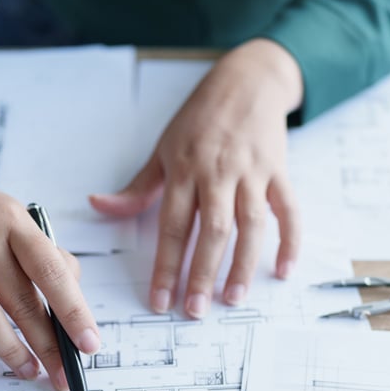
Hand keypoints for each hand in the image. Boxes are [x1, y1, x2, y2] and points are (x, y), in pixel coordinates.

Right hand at [0, 150, 99, 390]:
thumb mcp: (16, 219)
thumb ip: (45, 256)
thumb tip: (68, 306)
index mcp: (13, 220)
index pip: (51, 272)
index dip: (74, 312)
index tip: (89, 344)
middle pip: (21, 301)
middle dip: (48, 345)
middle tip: (62, 374)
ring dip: (10, 351)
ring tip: (28, 369)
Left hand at [90, 38, 303, 316]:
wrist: (247, 80)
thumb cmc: (201, 118)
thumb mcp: (164, 148)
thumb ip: (138, 187)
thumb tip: (99, 206)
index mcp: (184, 169)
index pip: (171, 225)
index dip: (164, 266)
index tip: (160, 300)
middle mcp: (218, 171)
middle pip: (211, 230)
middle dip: (202, 274)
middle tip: (196, 311)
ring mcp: (252, 172)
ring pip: (250, 225)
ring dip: (243, 265)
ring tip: (233, 298)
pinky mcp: (279, 171)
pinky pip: (288, 210)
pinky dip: (290, 241)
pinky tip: (283, 270)